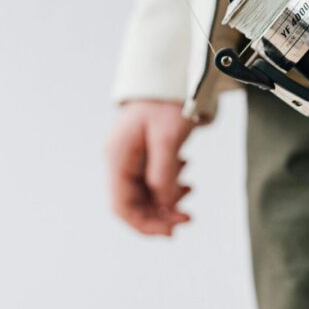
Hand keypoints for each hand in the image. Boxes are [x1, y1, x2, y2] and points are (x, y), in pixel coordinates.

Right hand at [105, 100, 194, 235]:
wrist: (173, 77)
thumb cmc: (168, 103)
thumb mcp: (168, 138)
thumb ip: (163, 173)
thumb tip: (164, 204)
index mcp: (118, 157)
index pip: (121, 205)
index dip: (144, 224)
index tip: (170, 231)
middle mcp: (120, 160)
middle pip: (133, 203)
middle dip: (160, 214)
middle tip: (188, 216)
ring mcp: (130, 158)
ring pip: (145, 194)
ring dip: (167, 199)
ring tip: (190, 189)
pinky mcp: (143, 154)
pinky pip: (152, 180)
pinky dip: (169, 184)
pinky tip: (185, 173)